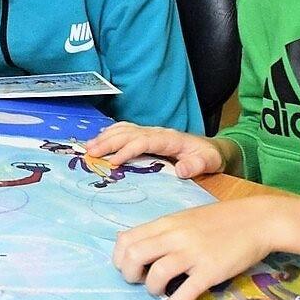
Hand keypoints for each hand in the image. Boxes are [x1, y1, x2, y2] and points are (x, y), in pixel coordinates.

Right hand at [84, 123, 223, 178]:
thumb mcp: (209, 162)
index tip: (113, 162)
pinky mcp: (146, 135)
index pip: (143, 142)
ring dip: (105, 137)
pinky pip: (125, 130)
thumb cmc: (208, 156)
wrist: (210, 149)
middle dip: (108, 142)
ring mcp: (150, 132)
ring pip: (124, 130)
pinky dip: (110, 133)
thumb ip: (197, 165)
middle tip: (91, 153)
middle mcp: (156, 132)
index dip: (127, 150)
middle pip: (128, 134)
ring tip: (88, 146)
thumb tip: (182, 170)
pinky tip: (100, 139)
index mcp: (168, 139)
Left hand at [112, 198, 284, 299]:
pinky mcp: (211, 270)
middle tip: (138, 281)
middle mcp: (175, 237)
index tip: (127, 267)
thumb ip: (165, 231)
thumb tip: (143, 248)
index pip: (127, 239)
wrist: (257, 220)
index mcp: (166, 223)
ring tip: (158, 292)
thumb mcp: (186, 219)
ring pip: (157, 273)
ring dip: (151, 288)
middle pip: (134, 255)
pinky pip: (186, 291)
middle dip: (129, 274)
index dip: (120, 257)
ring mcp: (193, 254)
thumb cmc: (222, 220)